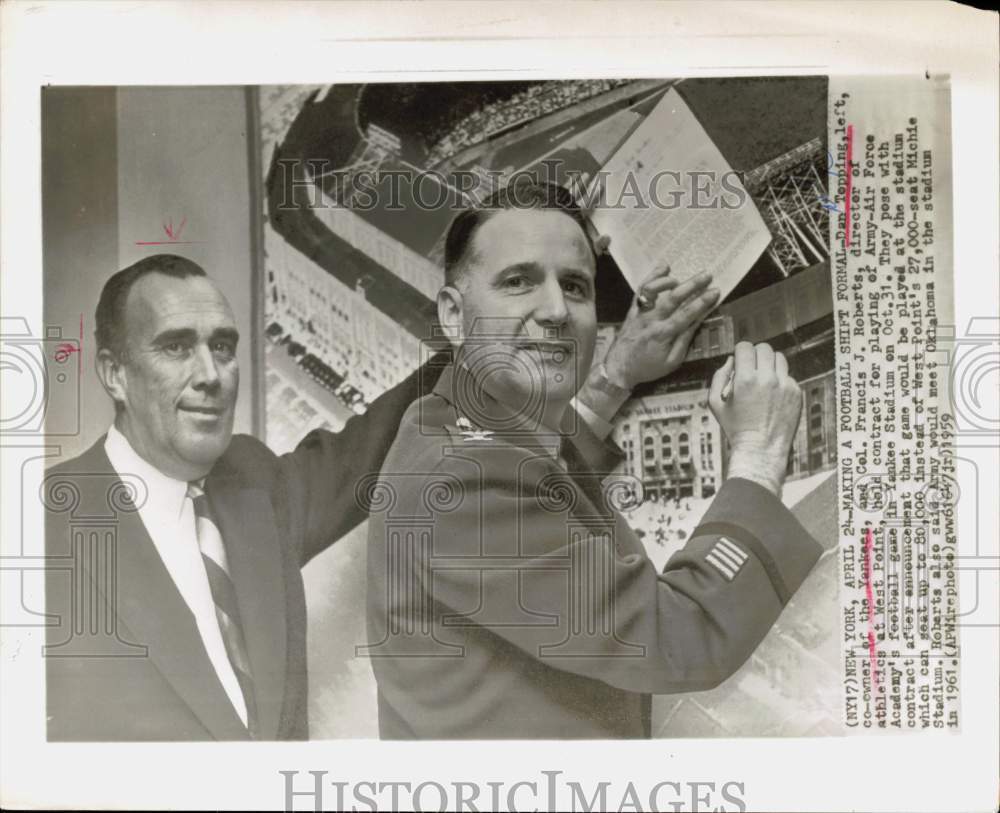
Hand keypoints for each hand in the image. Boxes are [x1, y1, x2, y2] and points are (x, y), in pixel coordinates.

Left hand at [602, 261, 719, 389]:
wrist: (618, 368)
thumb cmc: (647, 367)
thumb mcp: (671, 362)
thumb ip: (684, 340)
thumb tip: (697, 322)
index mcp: (663, 335)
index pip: (686, 315)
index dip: (702, 302)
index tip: (715, 292)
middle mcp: (651, 320)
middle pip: (672, 298)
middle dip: (691, 285)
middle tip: (707, 275)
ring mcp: (640, 313)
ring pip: (652, 291)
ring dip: (666, 280)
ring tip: (680, 277)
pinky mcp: (633, 310)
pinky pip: (641, 290)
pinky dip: (651, 277)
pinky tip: (663, 268)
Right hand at [708, 342, 802, 494]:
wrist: (761, 449)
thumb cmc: (735, 428)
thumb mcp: (715, 403)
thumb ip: (719, 377)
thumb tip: (731, 360)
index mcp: (745, 379)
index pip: (745, 347)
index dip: (740, 351)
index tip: (740, 358)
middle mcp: (767, 378)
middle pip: (764, 348)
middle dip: (755, 354)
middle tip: (751, 367)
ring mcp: (784, 385)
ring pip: (779, 358)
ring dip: (770, 363)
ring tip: (764, 377)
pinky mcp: (796, 393)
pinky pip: (788, 375)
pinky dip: (780, 380)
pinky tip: (773, 395)